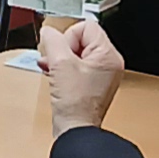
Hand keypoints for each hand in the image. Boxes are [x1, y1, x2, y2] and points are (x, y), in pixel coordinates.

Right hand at [40, 13, 125, 132]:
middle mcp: (110, 63)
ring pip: (78, 52)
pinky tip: (54, 75)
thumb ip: (52, 40)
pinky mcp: (93, 84)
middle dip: (63, 48)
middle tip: (57, 61)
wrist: (75, 130)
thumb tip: (48, 31)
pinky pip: (78, 66)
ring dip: (61, 58)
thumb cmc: (75, 104)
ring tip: (53, 69)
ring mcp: (102, 75)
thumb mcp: (60, 64)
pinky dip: (65, 68)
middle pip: (82, 38)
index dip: (68, 36)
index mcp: (108, 55)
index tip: (61, 52)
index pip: (86, 26)